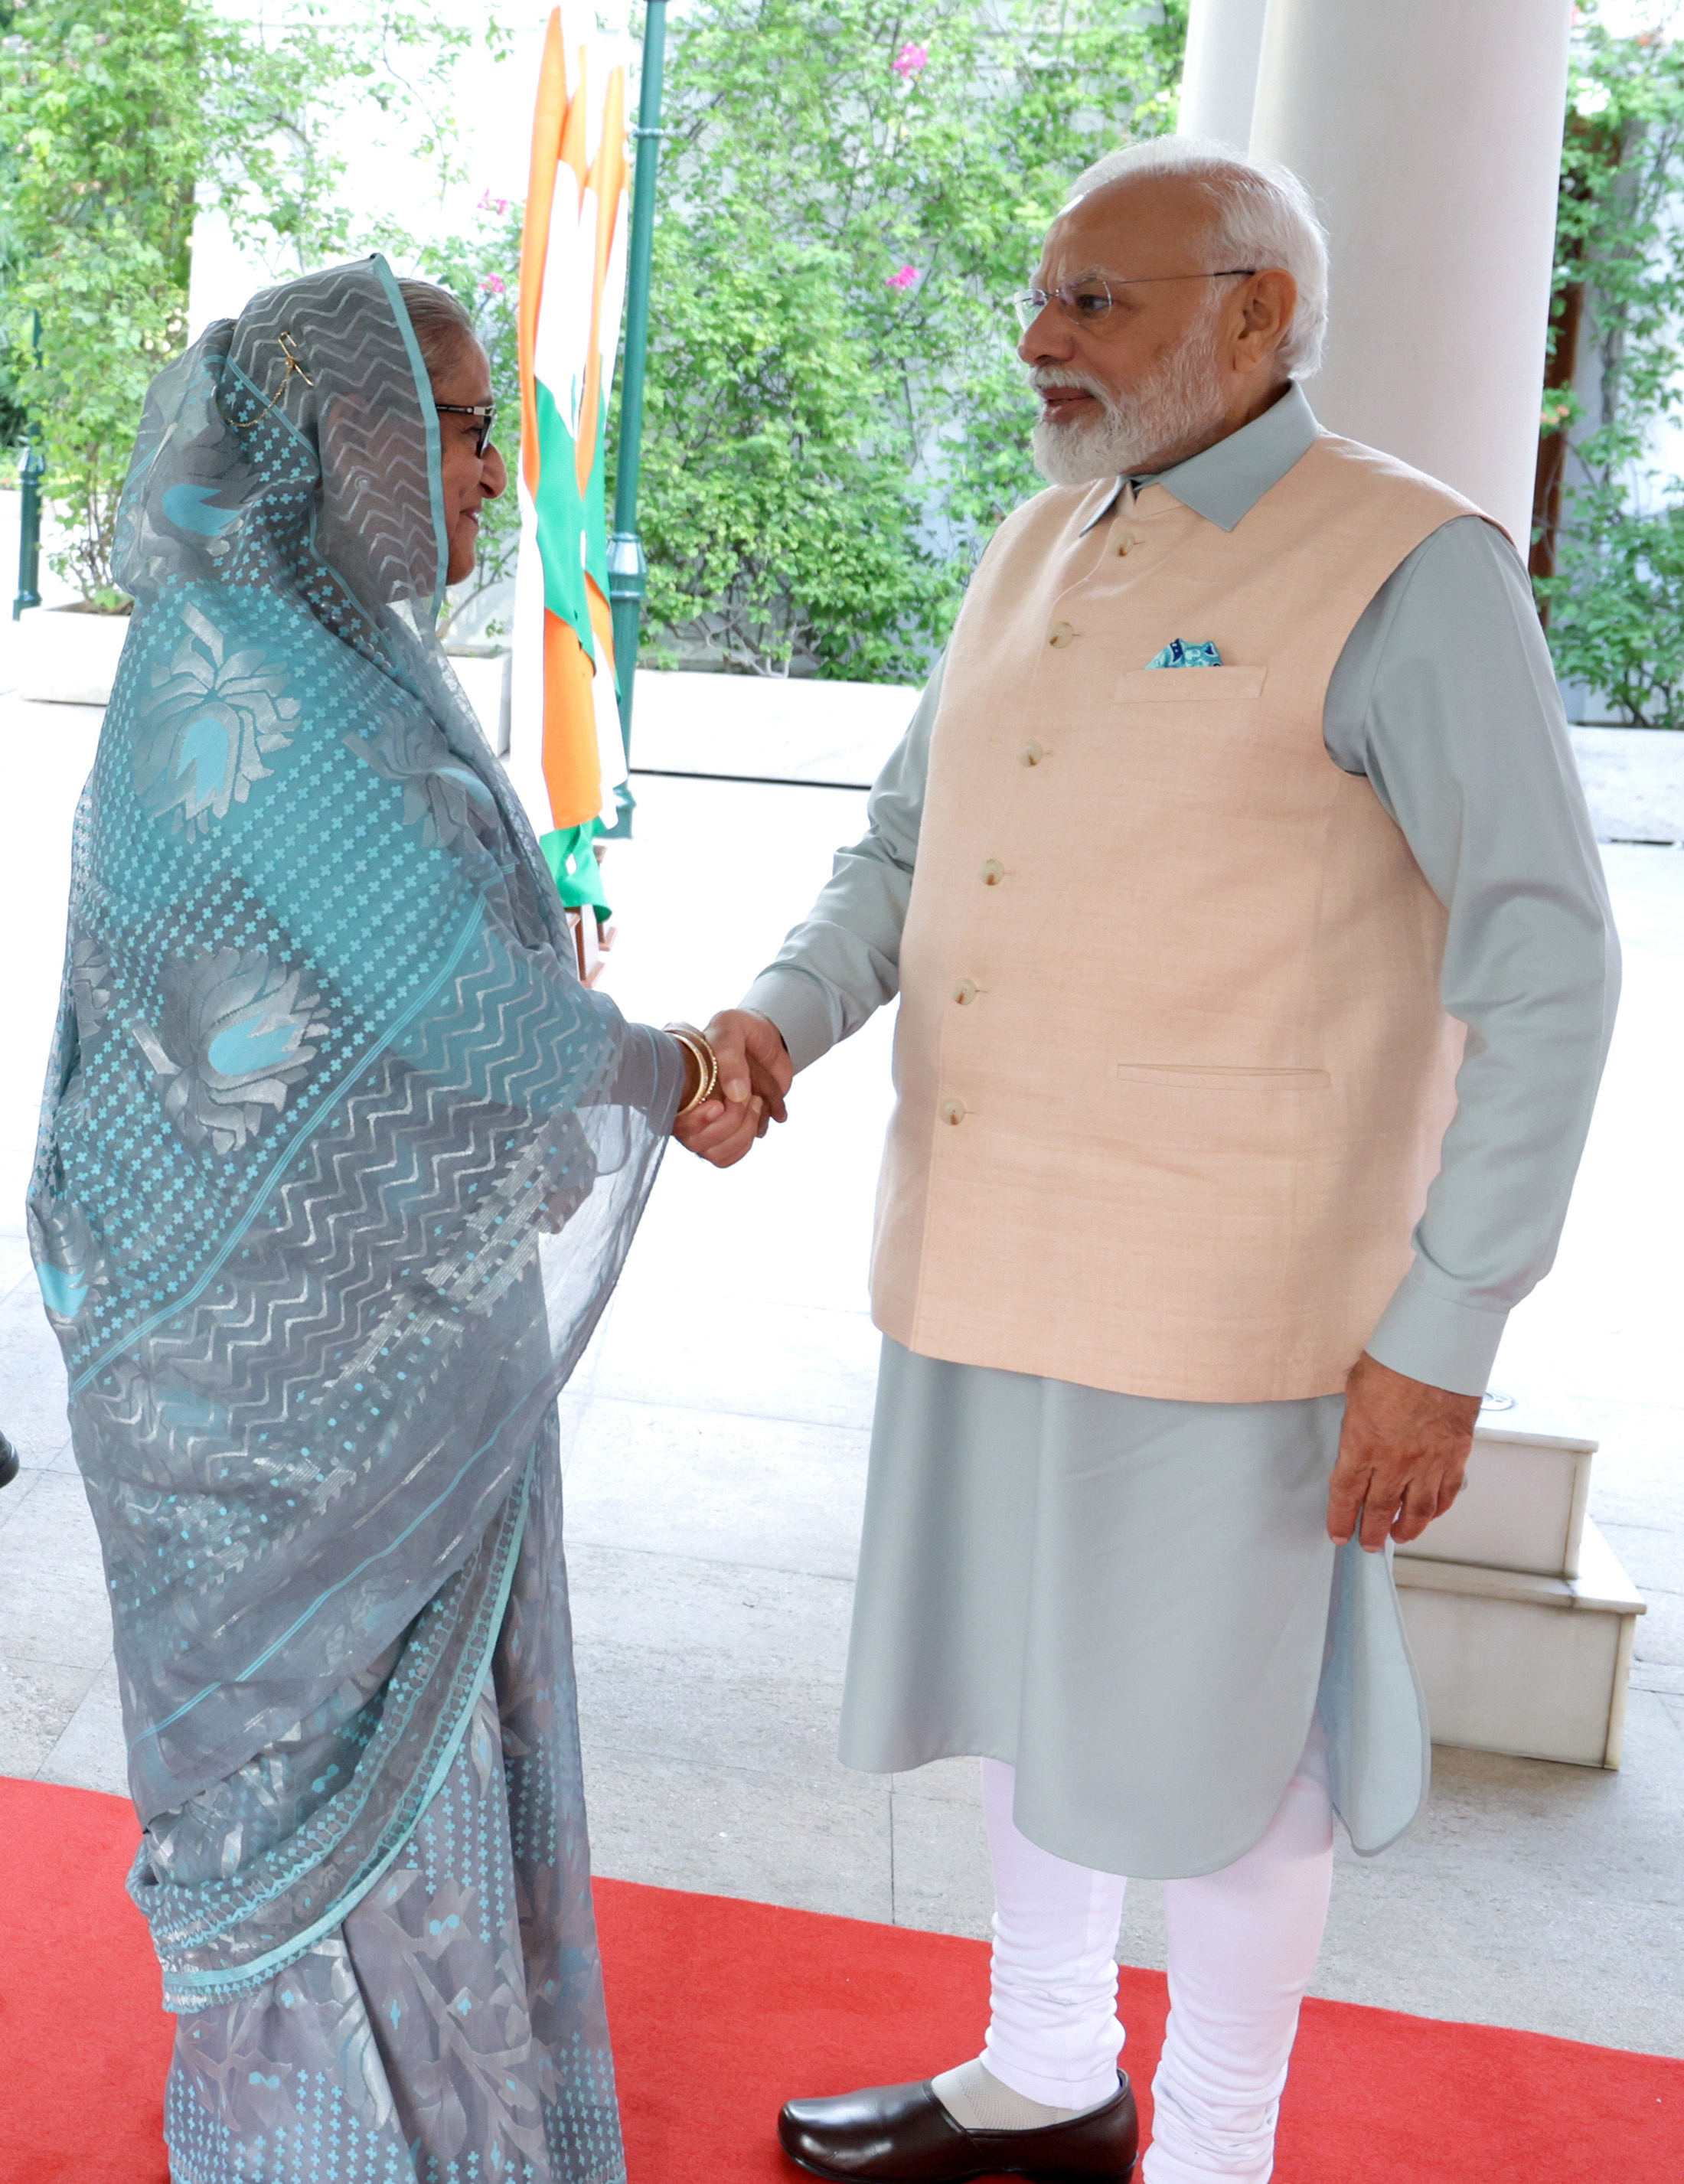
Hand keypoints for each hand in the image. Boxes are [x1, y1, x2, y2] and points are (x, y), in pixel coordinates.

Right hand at [673, 1008, 792, 1168]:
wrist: (765, 1040)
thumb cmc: (739, 1031)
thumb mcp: (731, 1027)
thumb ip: (728, 1053)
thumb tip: (735, 1094)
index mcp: (677, 1085)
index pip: (672, 1120)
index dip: (695, 1121)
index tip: (719, 1105)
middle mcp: (686, 1110)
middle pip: (695, 1143)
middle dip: (728, 1123)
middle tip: (749, 1097)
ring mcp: (706, 1126)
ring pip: (714, 1154)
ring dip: (742, 1132)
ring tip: (756, 1102)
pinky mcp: (726, 1133)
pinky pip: (729, 1156)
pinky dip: (747, 1140)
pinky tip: (757, 1114)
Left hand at [1326, 1352, 1480, 1551]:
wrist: (1438, 1352)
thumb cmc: (1395, 1361)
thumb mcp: (1356, 1390)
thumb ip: (1355, 1422)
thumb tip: (1356, 1436)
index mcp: (1363, 1445)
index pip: (1346, 1495)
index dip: (1341, 1519)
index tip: (1338, 1534)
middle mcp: (1395, 1462)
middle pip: (1381, 1510)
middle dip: (1372, 1532)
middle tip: (1367, 1543)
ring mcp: (1429, 1461)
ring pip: (1418, 1510)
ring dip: (1408, 1529)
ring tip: (1399, 1536)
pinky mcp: (1455, 1455)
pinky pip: (1447, 1492)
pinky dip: (1439, 1508)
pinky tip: (1432, 1514)